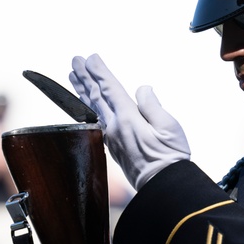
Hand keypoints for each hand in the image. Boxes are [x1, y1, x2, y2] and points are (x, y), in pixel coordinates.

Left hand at [70, 54, 189, 189]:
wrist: (163, 186)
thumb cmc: (170, 157)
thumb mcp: (169, 125)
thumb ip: (152, 104)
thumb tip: (142, 89)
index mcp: (128, 119)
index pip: (110, 89)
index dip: (100, 71)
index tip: (91, 58)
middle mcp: (114, 127)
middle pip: (95, 96)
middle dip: (85, 76)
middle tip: (75, 61)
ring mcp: (111, 138)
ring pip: (92, 108)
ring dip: (81, 90)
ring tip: (72, 76)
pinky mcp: (112, 147)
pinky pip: (95, 121)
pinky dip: (87, 108)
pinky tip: (85, 105)